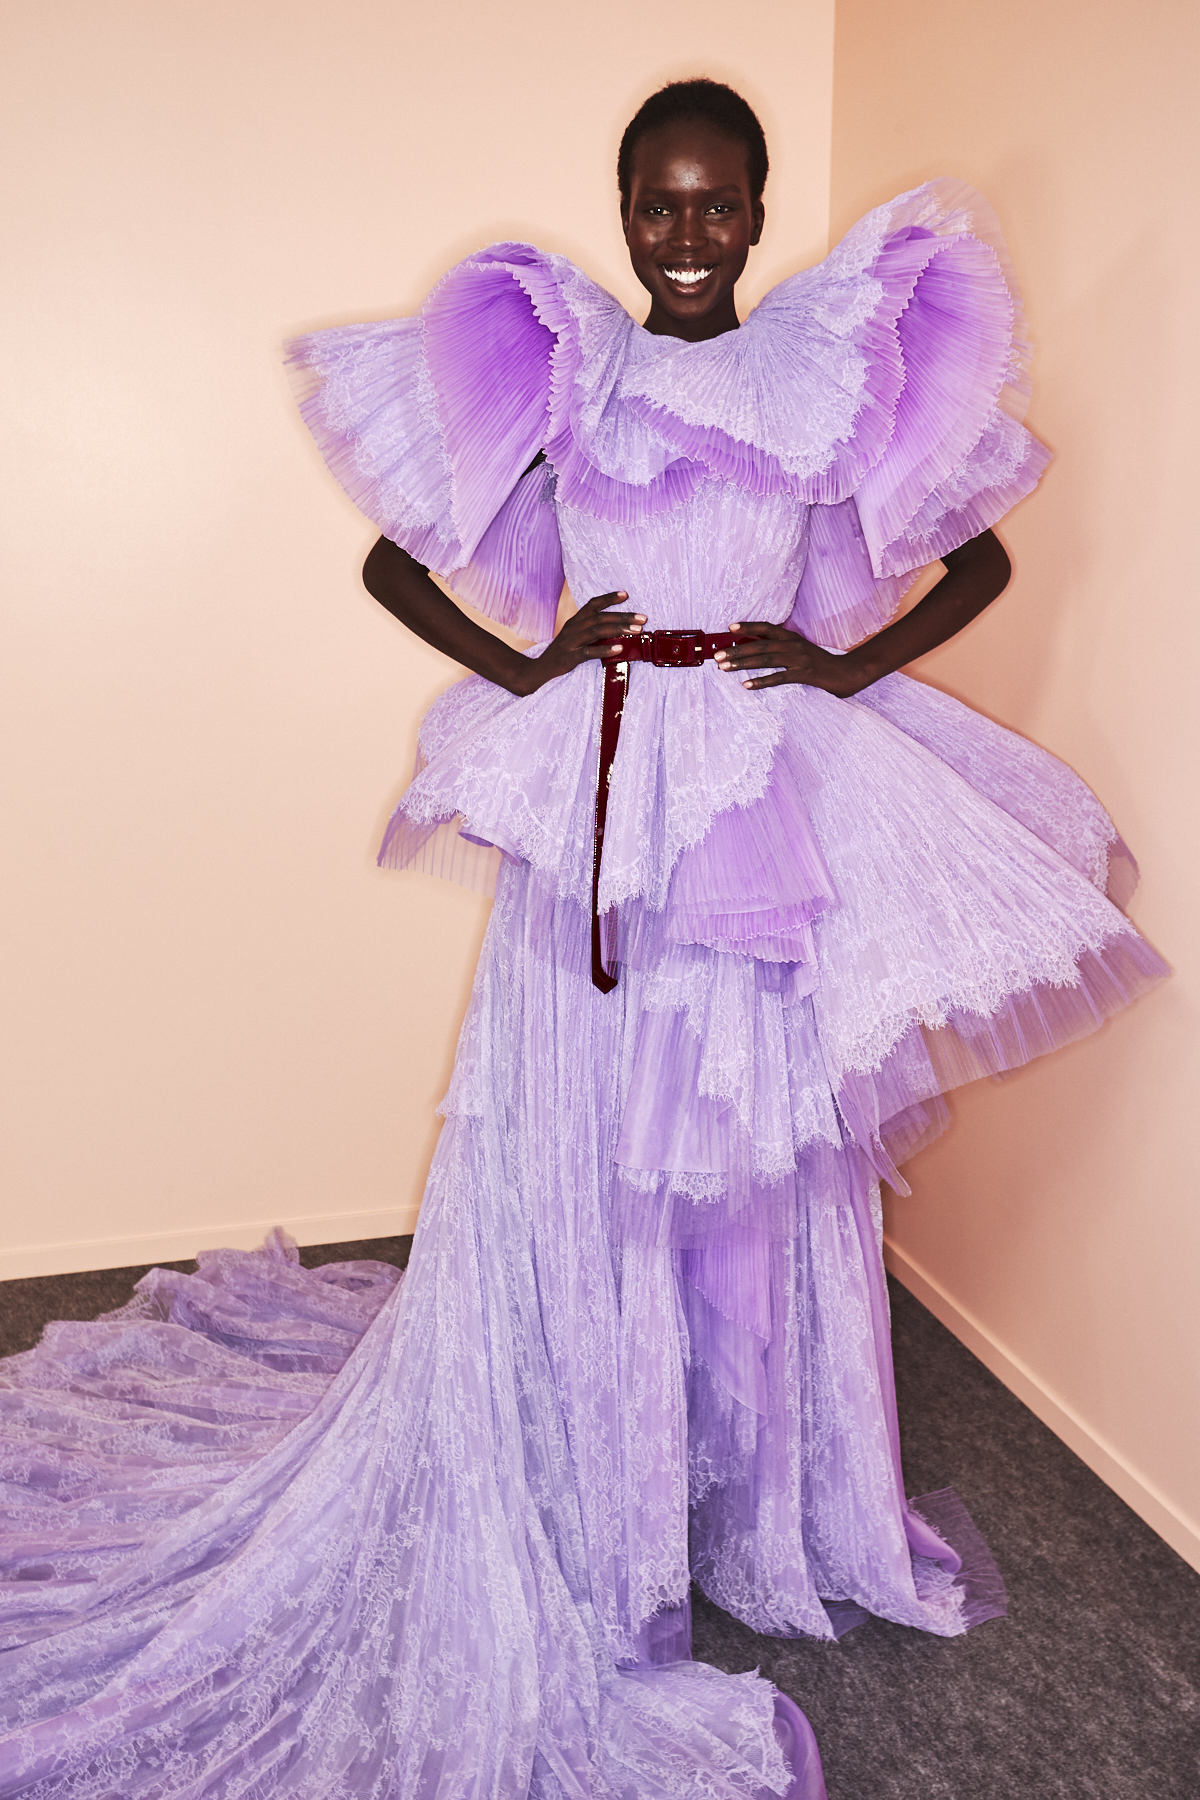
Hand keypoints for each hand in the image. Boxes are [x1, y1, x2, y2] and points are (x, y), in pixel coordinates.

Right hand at [518, 591, 644, 694]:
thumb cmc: (563, 652)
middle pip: (600, 617)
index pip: (593, 604)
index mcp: (576, 621)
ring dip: (618, 629)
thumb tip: (617, 628)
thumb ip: (592, 631)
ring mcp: (571, 642)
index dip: (609, 598)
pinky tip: (619, 648)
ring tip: (636, 631)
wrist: (540, 669)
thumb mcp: (575, 637)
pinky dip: (605, 649)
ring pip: (596, 630)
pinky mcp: (570, 657)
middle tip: (643, 618)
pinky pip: (589, 652)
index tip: (627, 595)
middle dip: (623, 616)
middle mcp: (573, 627)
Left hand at [714, 621, 869, 697]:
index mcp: (792, 637)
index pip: (767, 627)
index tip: (729, 627)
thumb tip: (758, 650)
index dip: (748, 626)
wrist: (848, 673)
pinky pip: (779, 678)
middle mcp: (794, 645)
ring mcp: (799, 660)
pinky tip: (746, 685)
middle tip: (717, 656)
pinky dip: (761, 681)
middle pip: (760, 645)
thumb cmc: (822, 664)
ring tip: (724, 668)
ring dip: (743, 663)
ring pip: (765, 660)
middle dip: (736, 650)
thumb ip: (783, 648)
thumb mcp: (802, 651)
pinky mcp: (804, 675)